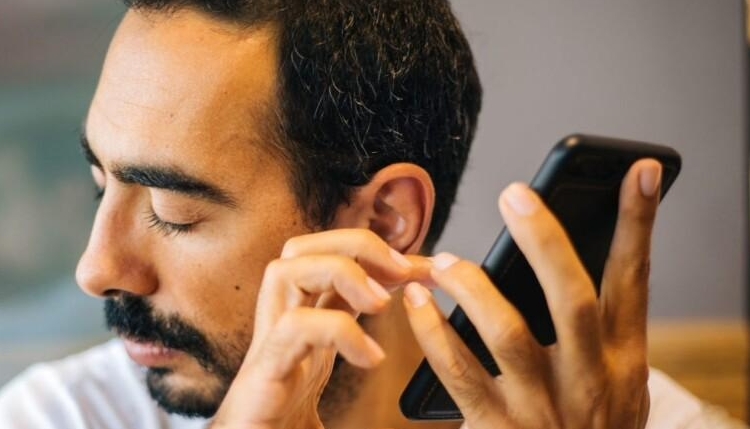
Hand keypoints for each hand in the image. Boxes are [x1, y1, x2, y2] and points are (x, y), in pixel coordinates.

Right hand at [210, 229, 420, 428]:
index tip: (426, 267)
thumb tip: (399, 358)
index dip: (379, 256)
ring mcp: (266, 351)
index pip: (331, 266)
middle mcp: (280, 331)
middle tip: (404, 271)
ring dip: (341, 271)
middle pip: (300, 249)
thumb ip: (357, 366)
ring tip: (383, 304)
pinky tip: (370, 358)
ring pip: (284, 271)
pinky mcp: (261, 379)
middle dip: (354, 244)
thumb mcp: (334, 397)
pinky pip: (293, 329)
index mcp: (304, 332)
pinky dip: (338, 329)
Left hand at [404, 159, 661, 428]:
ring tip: (445, 260)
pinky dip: (434, 333)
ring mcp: (543, 408)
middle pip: (572, 299)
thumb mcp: (616, 385)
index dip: (638, 225)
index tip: (639, 172)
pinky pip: (458, 374)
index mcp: (624, 362)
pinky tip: (417, 303)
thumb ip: (597, 333)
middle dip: (545, 241)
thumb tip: (563, 258)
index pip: (634, 282)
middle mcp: (589, 382)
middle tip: (514, 194)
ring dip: (474, 288)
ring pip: (508, 334)